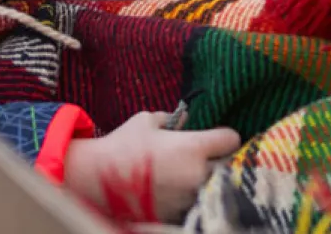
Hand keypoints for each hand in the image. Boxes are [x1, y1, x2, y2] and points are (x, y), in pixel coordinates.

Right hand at [61, 111, 241, 225]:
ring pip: (211, 186)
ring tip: (186, 175)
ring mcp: (189, 197)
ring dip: (205, 180)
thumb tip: (185, 117)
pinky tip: (175, 190)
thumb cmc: (122, 145)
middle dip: (220, 161)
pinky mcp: (179, 213)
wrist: (98, 180)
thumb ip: (171, 118)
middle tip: (206, 158)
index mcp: (194, 147)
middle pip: (228, 167)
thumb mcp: (145, 121)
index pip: (231, 140)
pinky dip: (189, 196)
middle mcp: (197, 173)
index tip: (218, 138)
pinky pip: (194, 202)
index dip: (226, 137)